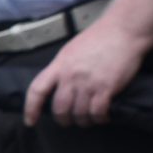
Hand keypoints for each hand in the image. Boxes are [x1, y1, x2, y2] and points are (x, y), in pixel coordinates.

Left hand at [23, 17, 147, 126]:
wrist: (122, 31)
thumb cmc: (97, 38)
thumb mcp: (70, 51)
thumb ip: (62, 68)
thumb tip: (57, 84)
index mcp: (58, 65)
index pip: (37, 90)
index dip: (31, 108)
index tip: (30, 121)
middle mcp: (70, 76)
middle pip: (59, 108)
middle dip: (63, 120)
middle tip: (68, 121)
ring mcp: (88, 83)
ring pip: (79, 113)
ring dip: (83, 121)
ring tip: (88, 120)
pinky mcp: (106, 87)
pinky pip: (98, 112)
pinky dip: (99, 118)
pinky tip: (102, 117)